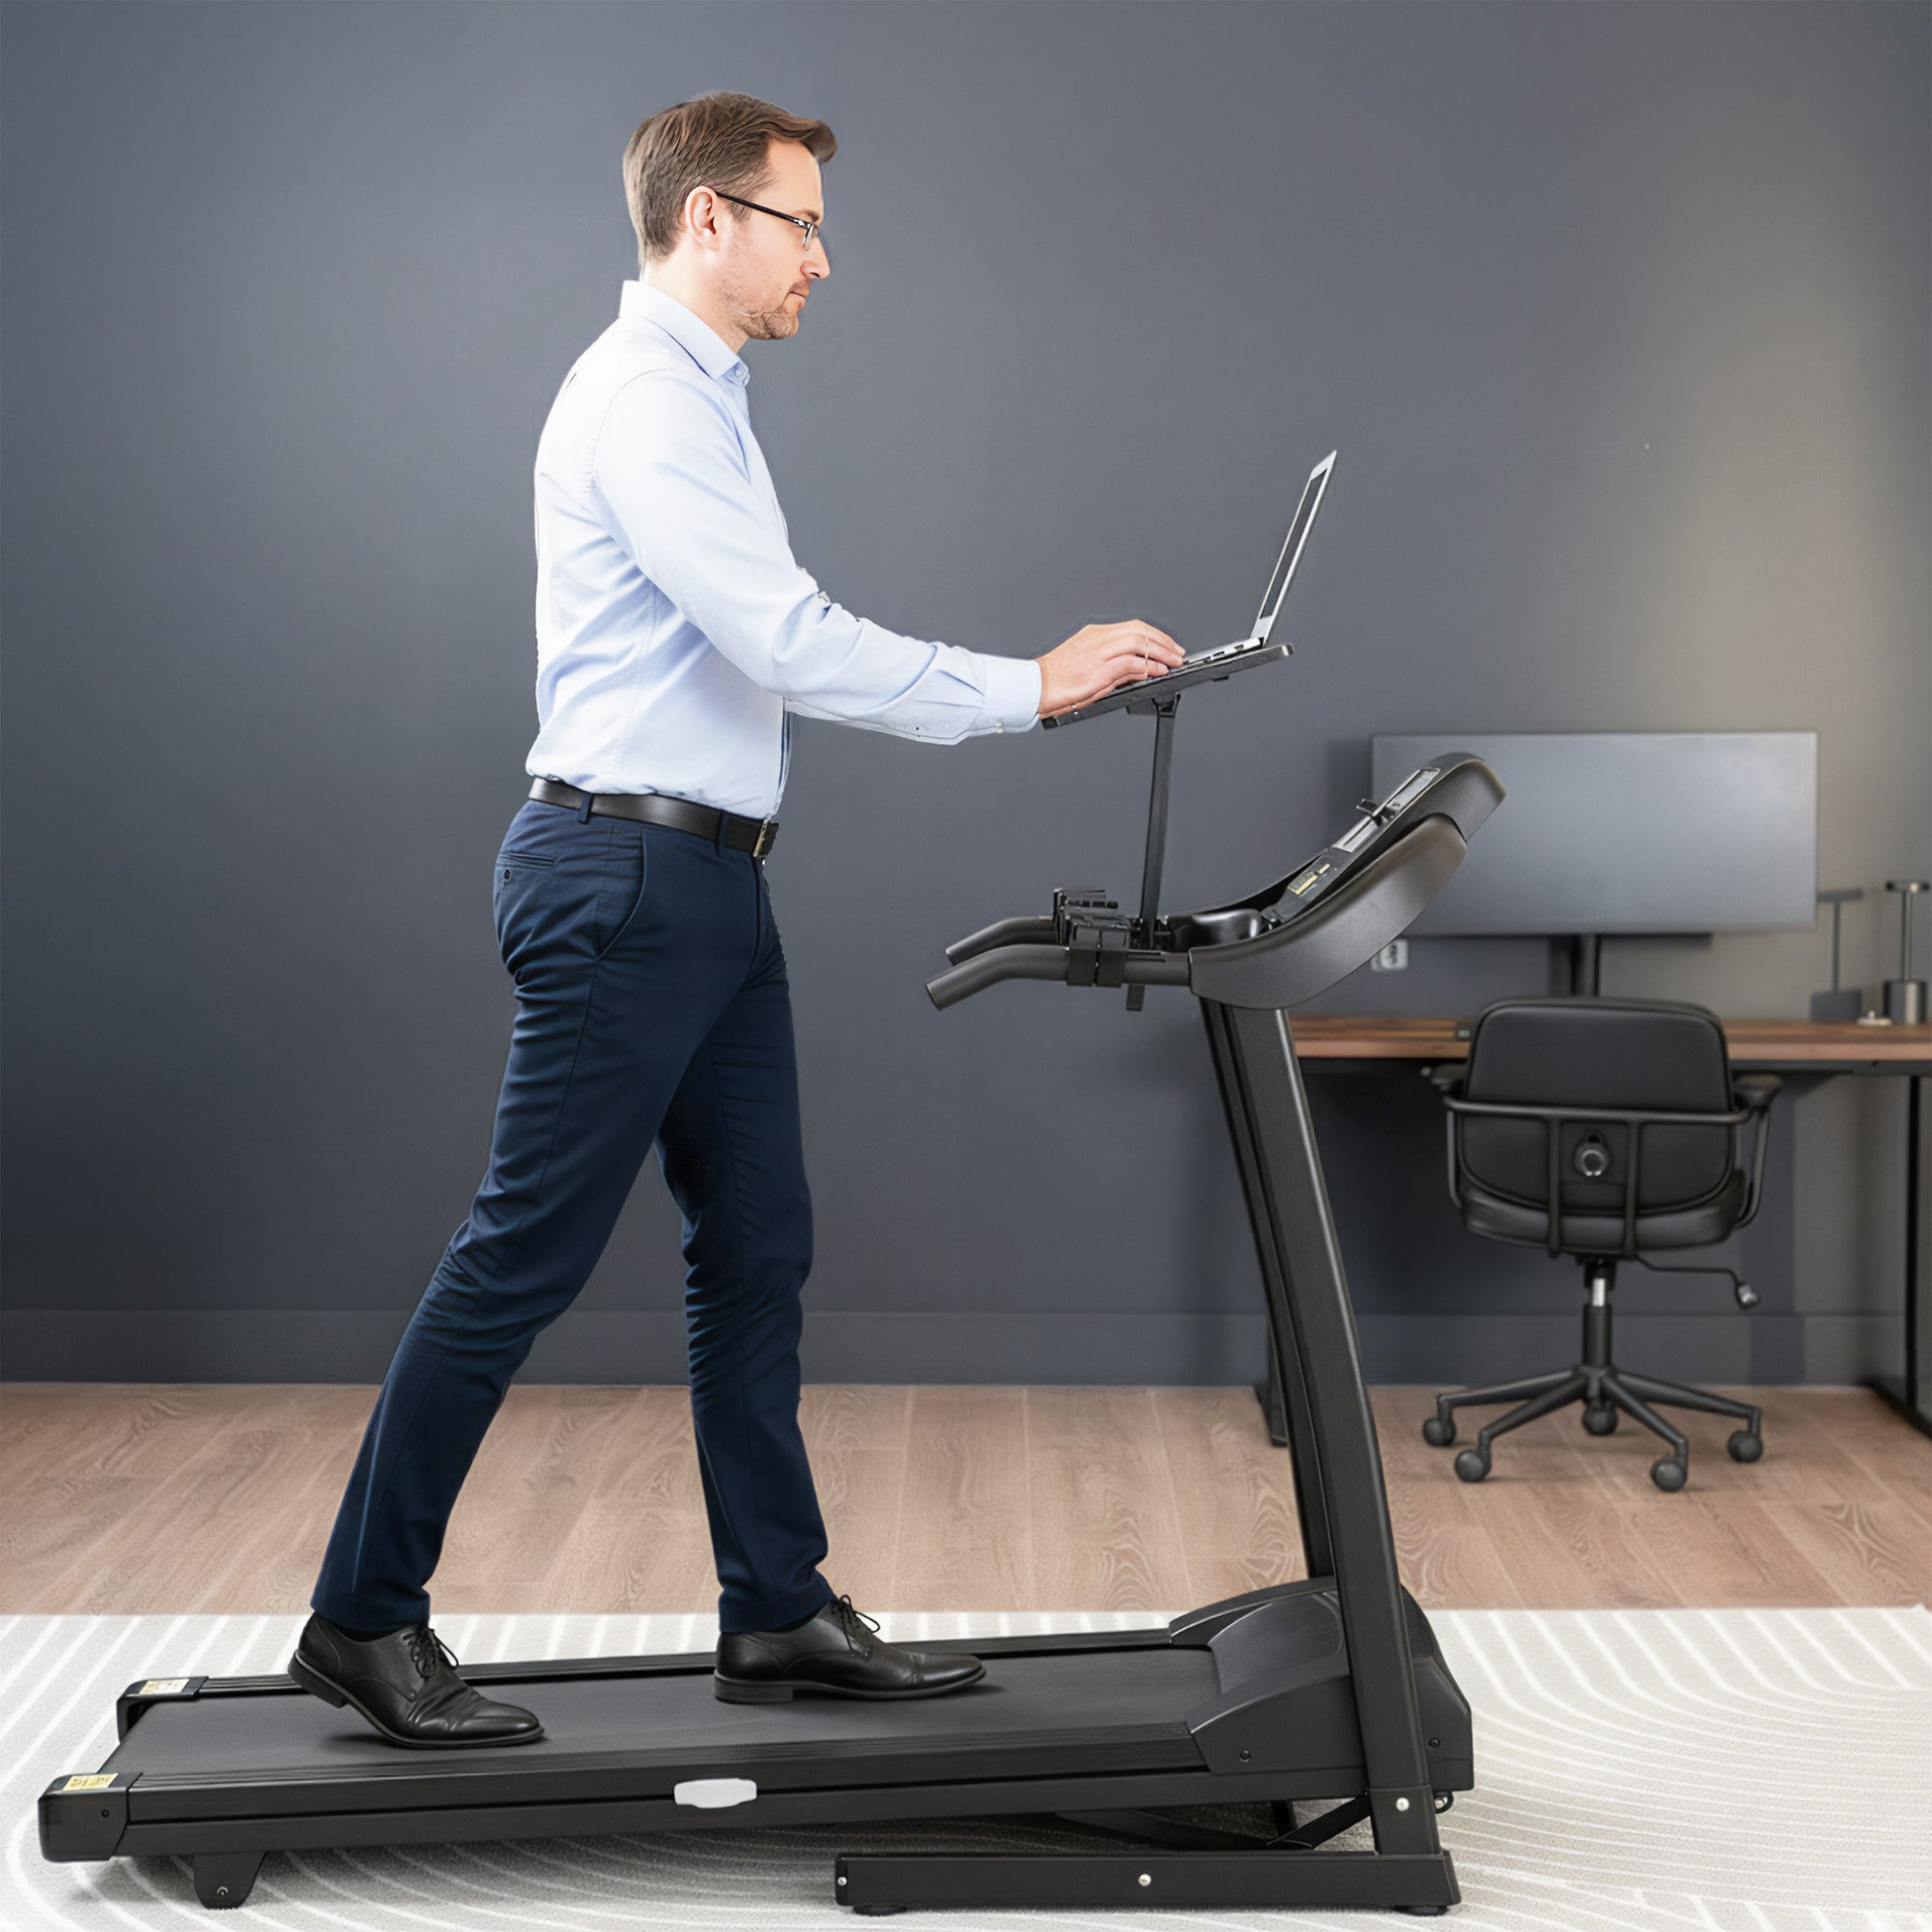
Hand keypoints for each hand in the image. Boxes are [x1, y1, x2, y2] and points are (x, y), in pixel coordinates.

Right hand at [1036, 621, 1185, 716]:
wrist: (1035, 686)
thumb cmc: (1056, 679)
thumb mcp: (1088, 665)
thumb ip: (1115, 665)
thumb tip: (1139, 669)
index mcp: (1094, 634)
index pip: (1133, 627)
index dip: (1155, 635)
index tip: (1167, 645)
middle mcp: (1098, 637)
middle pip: (1140, 630)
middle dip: (1163, 641)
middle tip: (1177, 652)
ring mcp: (1099, 651)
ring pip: (1140, 642)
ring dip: (1161, 652)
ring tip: (1174, 662)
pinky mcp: (1100, 668)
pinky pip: (1132, 662)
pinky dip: (1149, 666)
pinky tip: (1158, 671)